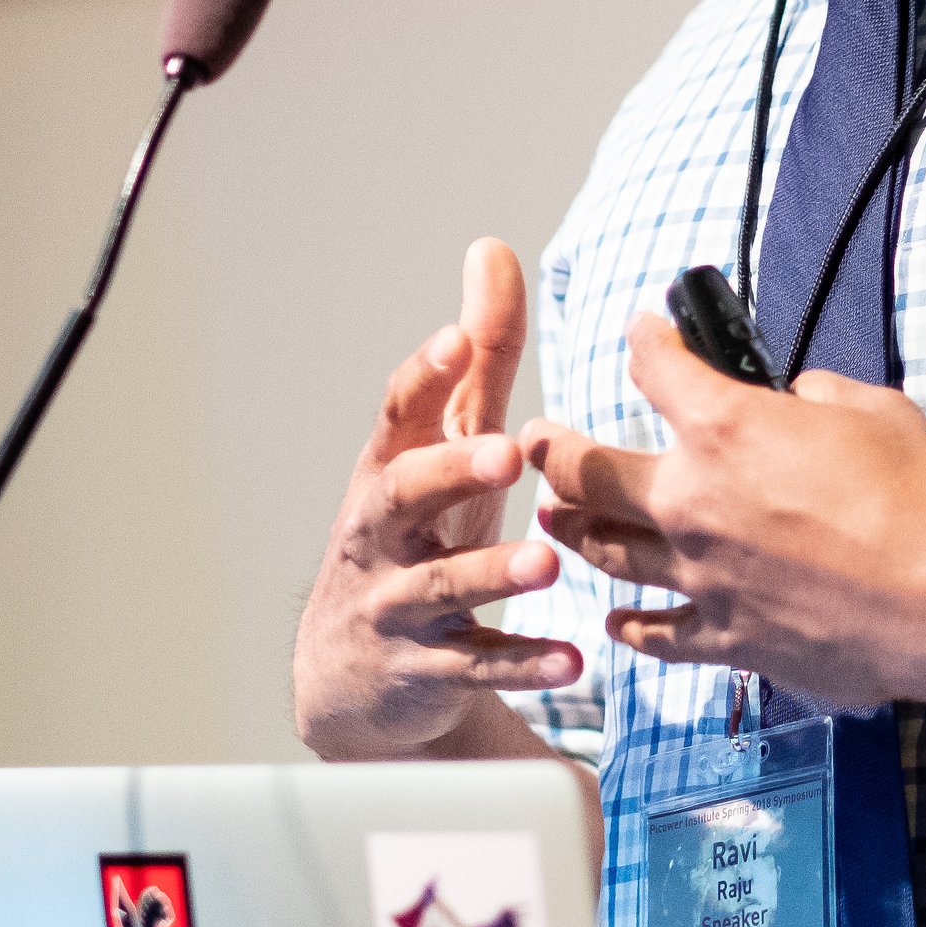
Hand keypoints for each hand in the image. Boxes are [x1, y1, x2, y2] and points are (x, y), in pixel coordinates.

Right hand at [291, 239, 584, 756]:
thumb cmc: (414, 537)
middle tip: (505, 454)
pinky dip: (521, 664)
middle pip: (402, 497)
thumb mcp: (441, 448)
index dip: (425, 376)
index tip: (458, 339)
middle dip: (449, 472)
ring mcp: (398, 605)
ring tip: (548, 564)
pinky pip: (474, 667)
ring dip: (493, 574)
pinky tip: (572, 660)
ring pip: (440, 589)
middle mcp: (384, 536)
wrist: (353, 673)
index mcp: (392, 472)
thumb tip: (493, 253)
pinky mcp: (425, 671)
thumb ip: (475, 364)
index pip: (398, 414)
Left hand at [523, 313, 925, 714]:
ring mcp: (703, 577)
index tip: (642, 332)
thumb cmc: (922, 500)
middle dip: (553, 451)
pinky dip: (630, 627)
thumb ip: (817, 397)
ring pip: (609, 552)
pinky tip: (615, 623)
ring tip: (556, 520)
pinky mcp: (728, 639)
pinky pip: (657, 634)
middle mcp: (694, 502)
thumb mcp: (874, 410)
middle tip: (534, 443)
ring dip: (574, 531)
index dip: (647, 339)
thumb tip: (796, 401)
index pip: (659, 368)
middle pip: (590, 473)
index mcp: (727, 429)